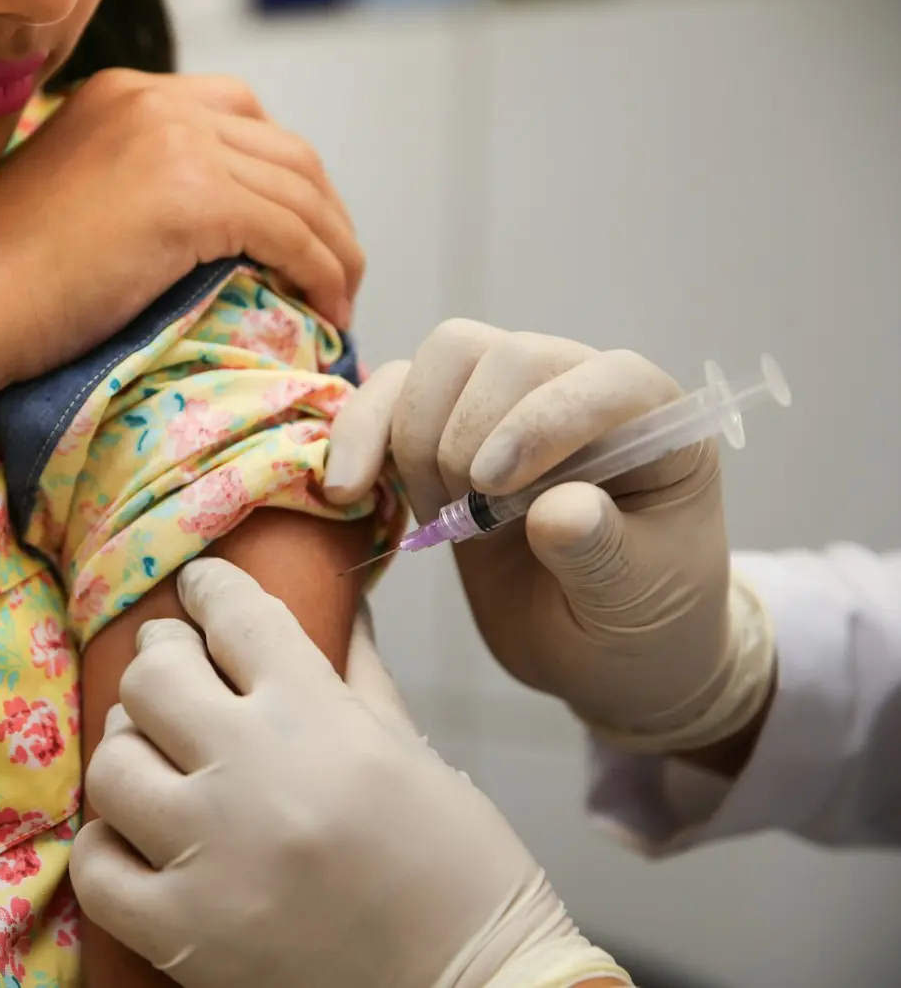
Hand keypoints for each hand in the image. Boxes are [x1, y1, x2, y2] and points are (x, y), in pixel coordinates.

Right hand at [0, 70, 364, 381]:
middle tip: (337, 267)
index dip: (283, 171)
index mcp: (124, 94)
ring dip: (335, 248)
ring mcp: (174, 142)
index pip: (238, 113)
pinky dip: (322, 271)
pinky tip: (326, 309)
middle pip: (283, 146)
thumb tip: (195, 236)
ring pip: (300, 189)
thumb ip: (132, 189)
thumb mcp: (72, 202)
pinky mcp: (192, 197)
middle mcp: (155, 101)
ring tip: (341, 299)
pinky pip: (291, 233)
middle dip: (324, 208)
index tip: (299, 227)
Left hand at [71, 559, 631, 987]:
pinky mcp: (183, 934)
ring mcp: (210, 856)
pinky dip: (110, 845)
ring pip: (112, 763)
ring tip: (157, 758)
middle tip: (175, 671)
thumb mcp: (415, 752)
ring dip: (130, 751)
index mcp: (320, 717)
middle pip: (153, 675)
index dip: (210, 587)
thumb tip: (341, 602)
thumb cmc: (459, 869)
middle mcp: (254, 774)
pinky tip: (141, 838)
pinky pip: (97, 865)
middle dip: (161, 660)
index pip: (235, 615)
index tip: (201, 587)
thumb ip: (360, 672)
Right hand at [324, 322, 772, 754]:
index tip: (496, 489)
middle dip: (467, 438)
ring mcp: (509, 401)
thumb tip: (559, 511)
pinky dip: (357, 433)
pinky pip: (389, 392)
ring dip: (416, 437)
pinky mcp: (445, 425)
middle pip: (506, 355)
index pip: (607, 380)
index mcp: (654, 426)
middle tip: (476, 523)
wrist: (592, 646)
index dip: (544, 420)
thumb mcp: (634, 603)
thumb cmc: (637, 618)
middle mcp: (580, 390)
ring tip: (440, 515)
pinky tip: (348, 489)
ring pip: (444, 357)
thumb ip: (603, 555)